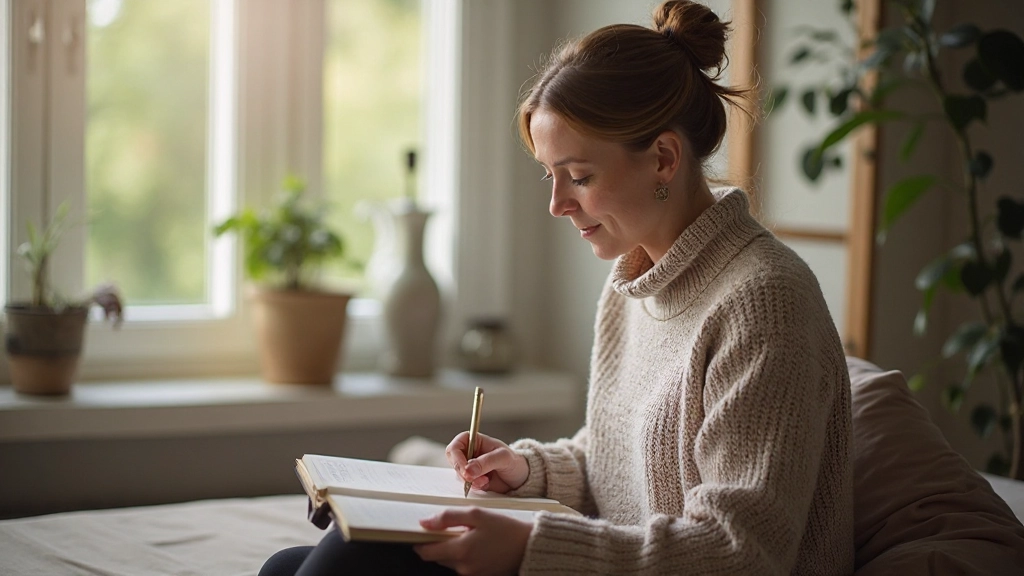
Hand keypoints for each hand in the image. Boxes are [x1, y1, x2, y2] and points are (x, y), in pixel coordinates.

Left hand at [414, 507, 531, 575]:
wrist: (528, 547)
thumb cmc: (505, 529)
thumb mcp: (476, 515)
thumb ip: (448, 517)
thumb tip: (425, 523)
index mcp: (460, 550)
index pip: (426, 552)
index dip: (421, 542)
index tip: (424, 532)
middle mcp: (463, 567)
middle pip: (437, 557)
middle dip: (440, 543)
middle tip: (455, 529)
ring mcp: (471, 574)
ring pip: (450, 562)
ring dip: (452, 550)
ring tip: (470, 536)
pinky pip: (463, 566)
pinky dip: (464, 556)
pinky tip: (477, 546)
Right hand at [446, 432, 528, 492]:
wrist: (520, 477)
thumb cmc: (513, 461)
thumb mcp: (503, 458)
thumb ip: (486, 462)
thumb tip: (468, 470)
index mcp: (473, 440)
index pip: (454, 448)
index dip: (457, 460)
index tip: (466, 471)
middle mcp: (468, 453)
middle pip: (454, 463)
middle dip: (464, 473)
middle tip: (476, 479)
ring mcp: (468, 467)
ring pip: (458, 475)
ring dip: (471, 481)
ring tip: (486, 481)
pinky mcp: (471, 480)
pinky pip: (465, 485)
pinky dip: (474, 487)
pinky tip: (486, 484)